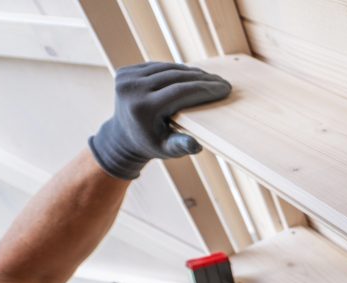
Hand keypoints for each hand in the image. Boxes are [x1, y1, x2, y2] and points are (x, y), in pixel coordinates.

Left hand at [89, 62, 230, 179]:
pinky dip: (176, 70)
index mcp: (142, 107)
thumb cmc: (151, 144)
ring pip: (167, 69)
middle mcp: (132, 89)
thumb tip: (196, 145)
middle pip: (175, 77)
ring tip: (210, 78)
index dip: (205, 88)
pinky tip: (191, 74)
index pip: (180, 91)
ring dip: (191, 72)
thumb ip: (180, 147)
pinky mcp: (125, 72)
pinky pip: (157, 67)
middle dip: (202, 79)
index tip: (224, 89)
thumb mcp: (166, 150)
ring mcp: (126, 77)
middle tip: (222, 82)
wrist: (122, 137)